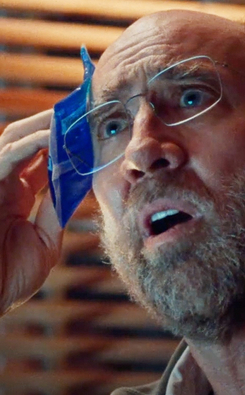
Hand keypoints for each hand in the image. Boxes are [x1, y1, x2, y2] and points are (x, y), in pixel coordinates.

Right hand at [0, 110, 61, 315]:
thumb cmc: (11, 277)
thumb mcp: (45, 241)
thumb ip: (56, 214)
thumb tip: (74, 190)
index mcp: (17, 197)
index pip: (40, 162)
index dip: (62, 147)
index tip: (86, 136)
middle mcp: (4, 184)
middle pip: (27, 143)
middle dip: (52, 128)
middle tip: (79, 116)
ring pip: (15, 141)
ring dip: (44, 127)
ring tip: (70, 117)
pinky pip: (6, 157)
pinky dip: (30, 144)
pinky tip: (52, 137)